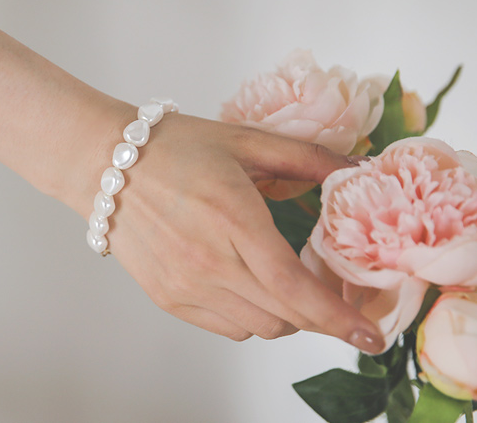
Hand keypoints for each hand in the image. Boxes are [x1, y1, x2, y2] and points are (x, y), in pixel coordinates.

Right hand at [79, 106, 384, 352]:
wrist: (105, 164)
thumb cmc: (175, 148)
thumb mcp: (246, 141)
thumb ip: (309, 157)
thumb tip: (360, 167)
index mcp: (234, 219)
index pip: (295, 288)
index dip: (338, 318)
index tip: (371, 335)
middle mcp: (208, 263)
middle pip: (284, 317)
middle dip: (322, 317)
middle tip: (335, 298)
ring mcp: (185, 286)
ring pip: (259, 328)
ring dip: (286, 314)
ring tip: (284, 281)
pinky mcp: (168, 298)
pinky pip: (227, 328)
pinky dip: (251, 316)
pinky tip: (248, 284)